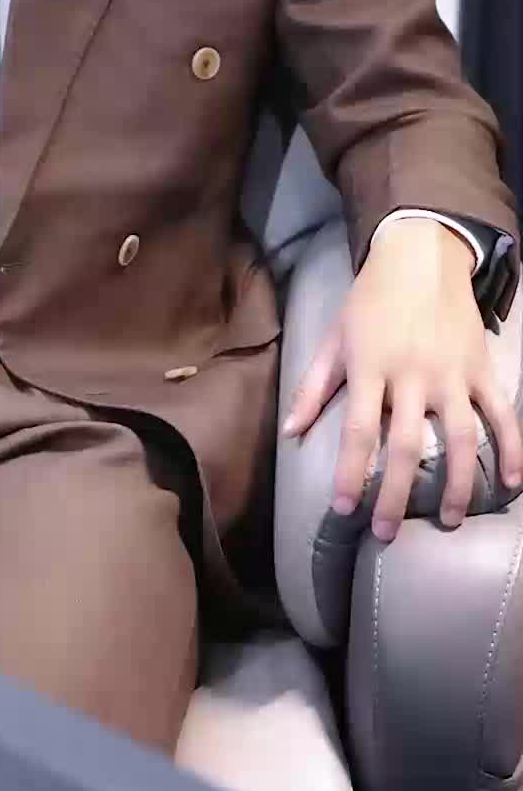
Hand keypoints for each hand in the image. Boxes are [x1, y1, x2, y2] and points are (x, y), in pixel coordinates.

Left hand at [282, 220, 522, 540]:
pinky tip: (513, 483)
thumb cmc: (370, 300)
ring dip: (456, 484)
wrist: (420, 256)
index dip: (351, 474)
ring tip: (447, 520)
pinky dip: (513, 448)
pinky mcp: (481, 369)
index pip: (359, 431)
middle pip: (407, 445)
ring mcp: (452, 374)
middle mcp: (413, 375)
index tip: (344, 510)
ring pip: (461, 438)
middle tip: (386, 534)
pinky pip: (502, 414)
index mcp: (372, 368)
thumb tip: (289, 432)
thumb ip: (313, 387)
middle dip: (395, 494)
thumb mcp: (334, 337)